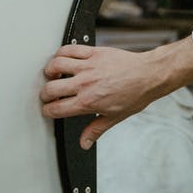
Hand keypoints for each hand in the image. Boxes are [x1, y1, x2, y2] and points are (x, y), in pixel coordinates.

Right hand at [39, 38, 192, 149]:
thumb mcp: (115, 117)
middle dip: (44, 94)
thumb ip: (95, 130)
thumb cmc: (135, 94)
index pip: (55, 108)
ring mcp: (88, 67)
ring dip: (49, 71)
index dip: (47, 111)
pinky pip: (70, 49)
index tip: (49, 110)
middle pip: (50, 88)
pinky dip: (61, 53)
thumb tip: (84, 143)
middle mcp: (85, 84)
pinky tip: (62, 59)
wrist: (148, 75)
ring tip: (52, 75)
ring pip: (56, 65)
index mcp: (88, 102)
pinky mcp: (93, 53)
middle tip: (48, 95)